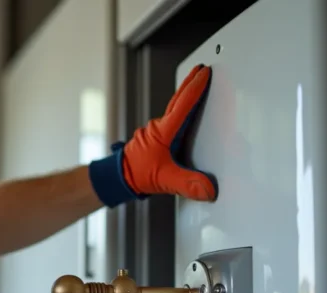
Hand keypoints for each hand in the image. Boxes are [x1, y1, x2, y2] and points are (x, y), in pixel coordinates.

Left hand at [89, 64, 217, 207]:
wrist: (118, 178)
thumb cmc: (135, 174)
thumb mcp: (164, 179)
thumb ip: (187, 184)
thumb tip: (208, 189)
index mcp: (163, 132)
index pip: (183, 105)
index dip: (195, 88)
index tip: (205, 73)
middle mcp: (158, 128)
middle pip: (177, 100)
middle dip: (190, 83)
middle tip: (201, 69)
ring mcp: (155, 131)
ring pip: (173, 108)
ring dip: (185, 96)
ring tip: (196, 86)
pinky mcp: (154, 137)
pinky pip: (170, 118)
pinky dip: (180, 110)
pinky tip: (185, 114)